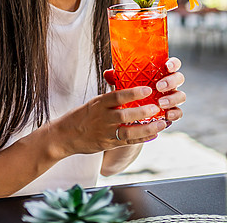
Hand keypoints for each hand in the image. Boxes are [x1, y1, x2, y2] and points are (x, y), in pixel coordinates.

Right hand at [49, 87, 168, 157]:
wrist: (65, 136)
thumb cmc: (82, 116)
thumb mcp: (94, 102)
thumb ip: (110, 97)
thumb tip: (126, 81)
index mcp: (99, 103)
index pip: (117, 96)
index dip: (133, 93)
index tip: (148, 89)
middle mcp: (102, 118)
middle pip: (125, 115)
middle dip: (143, 112)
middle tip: (158, 107)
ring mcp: (105, 132)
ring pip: (129, 132)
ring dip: (147, 128)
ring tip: (162, 123)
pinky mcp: (108, 144)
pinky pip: (127, 142)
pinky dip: (142, 139)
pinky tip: (154, 135)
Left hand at [103, 56, 185, 124]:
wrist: (132, 114)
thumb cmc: (130, 92)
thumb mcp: (125, 84)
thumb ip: (119, 77)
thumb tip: (108, 73)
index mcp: (161, 72)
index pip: (172, 64)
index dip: (173, 63)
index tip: (166, 66)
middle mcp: (169, 84)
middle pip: (179, 78)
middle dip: (171, 81)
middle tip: (159, 86)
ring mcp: (172, 97)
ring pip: (180, 95)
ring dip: (172, 98)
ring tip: (161, 103)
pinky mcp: (172, 111)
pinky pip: (179, 112)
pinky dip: (175, 114)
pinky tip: (167, 116)